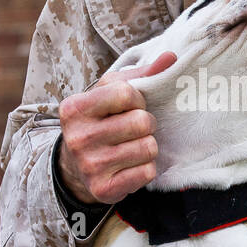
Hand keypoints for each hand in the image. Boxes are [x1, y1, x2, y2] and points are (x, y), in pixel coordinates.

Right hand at [56, 51, 176, 203]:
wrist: (75, 166)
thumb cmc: (99, 121)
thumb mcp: (110, 93)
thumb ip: (141, 75)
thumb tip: (172, 57)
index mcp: (75, 108)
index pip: (125, 93)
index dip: (137, 98)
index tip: (131, 105)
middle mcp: (78, 137)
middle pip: (141, 122)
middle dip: (147, 124)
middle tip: (135, 129)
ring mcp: (89, 166)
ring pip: (148, 148)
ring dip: (148, 146)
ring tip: (133, 146)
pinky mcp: (103, 189)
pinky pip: (147, 172)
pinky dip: (146, 168)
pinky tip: (131, 165)